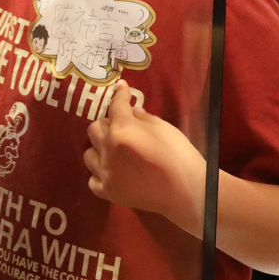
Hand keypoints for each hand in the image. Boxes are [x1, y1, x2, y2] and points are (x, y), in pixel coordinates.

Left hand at [84, 81, 205, 232]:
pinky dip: (100, 175)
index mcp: (121, 128)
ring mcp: (105, 172)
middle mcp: (108, 148)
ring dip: (100, 149)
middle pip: (94, 129)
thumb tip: (132, 110)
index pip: (116, 105)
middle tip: (121, 127)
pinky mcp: (108, 191)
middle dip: (107, 124)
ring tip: (113, 151)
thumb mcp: (164, 128)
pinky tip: (112, 173)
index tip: (121, 86)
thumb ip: (143, 117)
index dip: (120, 94)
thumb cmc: (179, 156)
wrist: (189, 193)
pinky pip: (93, 180)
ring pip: (89, 154)